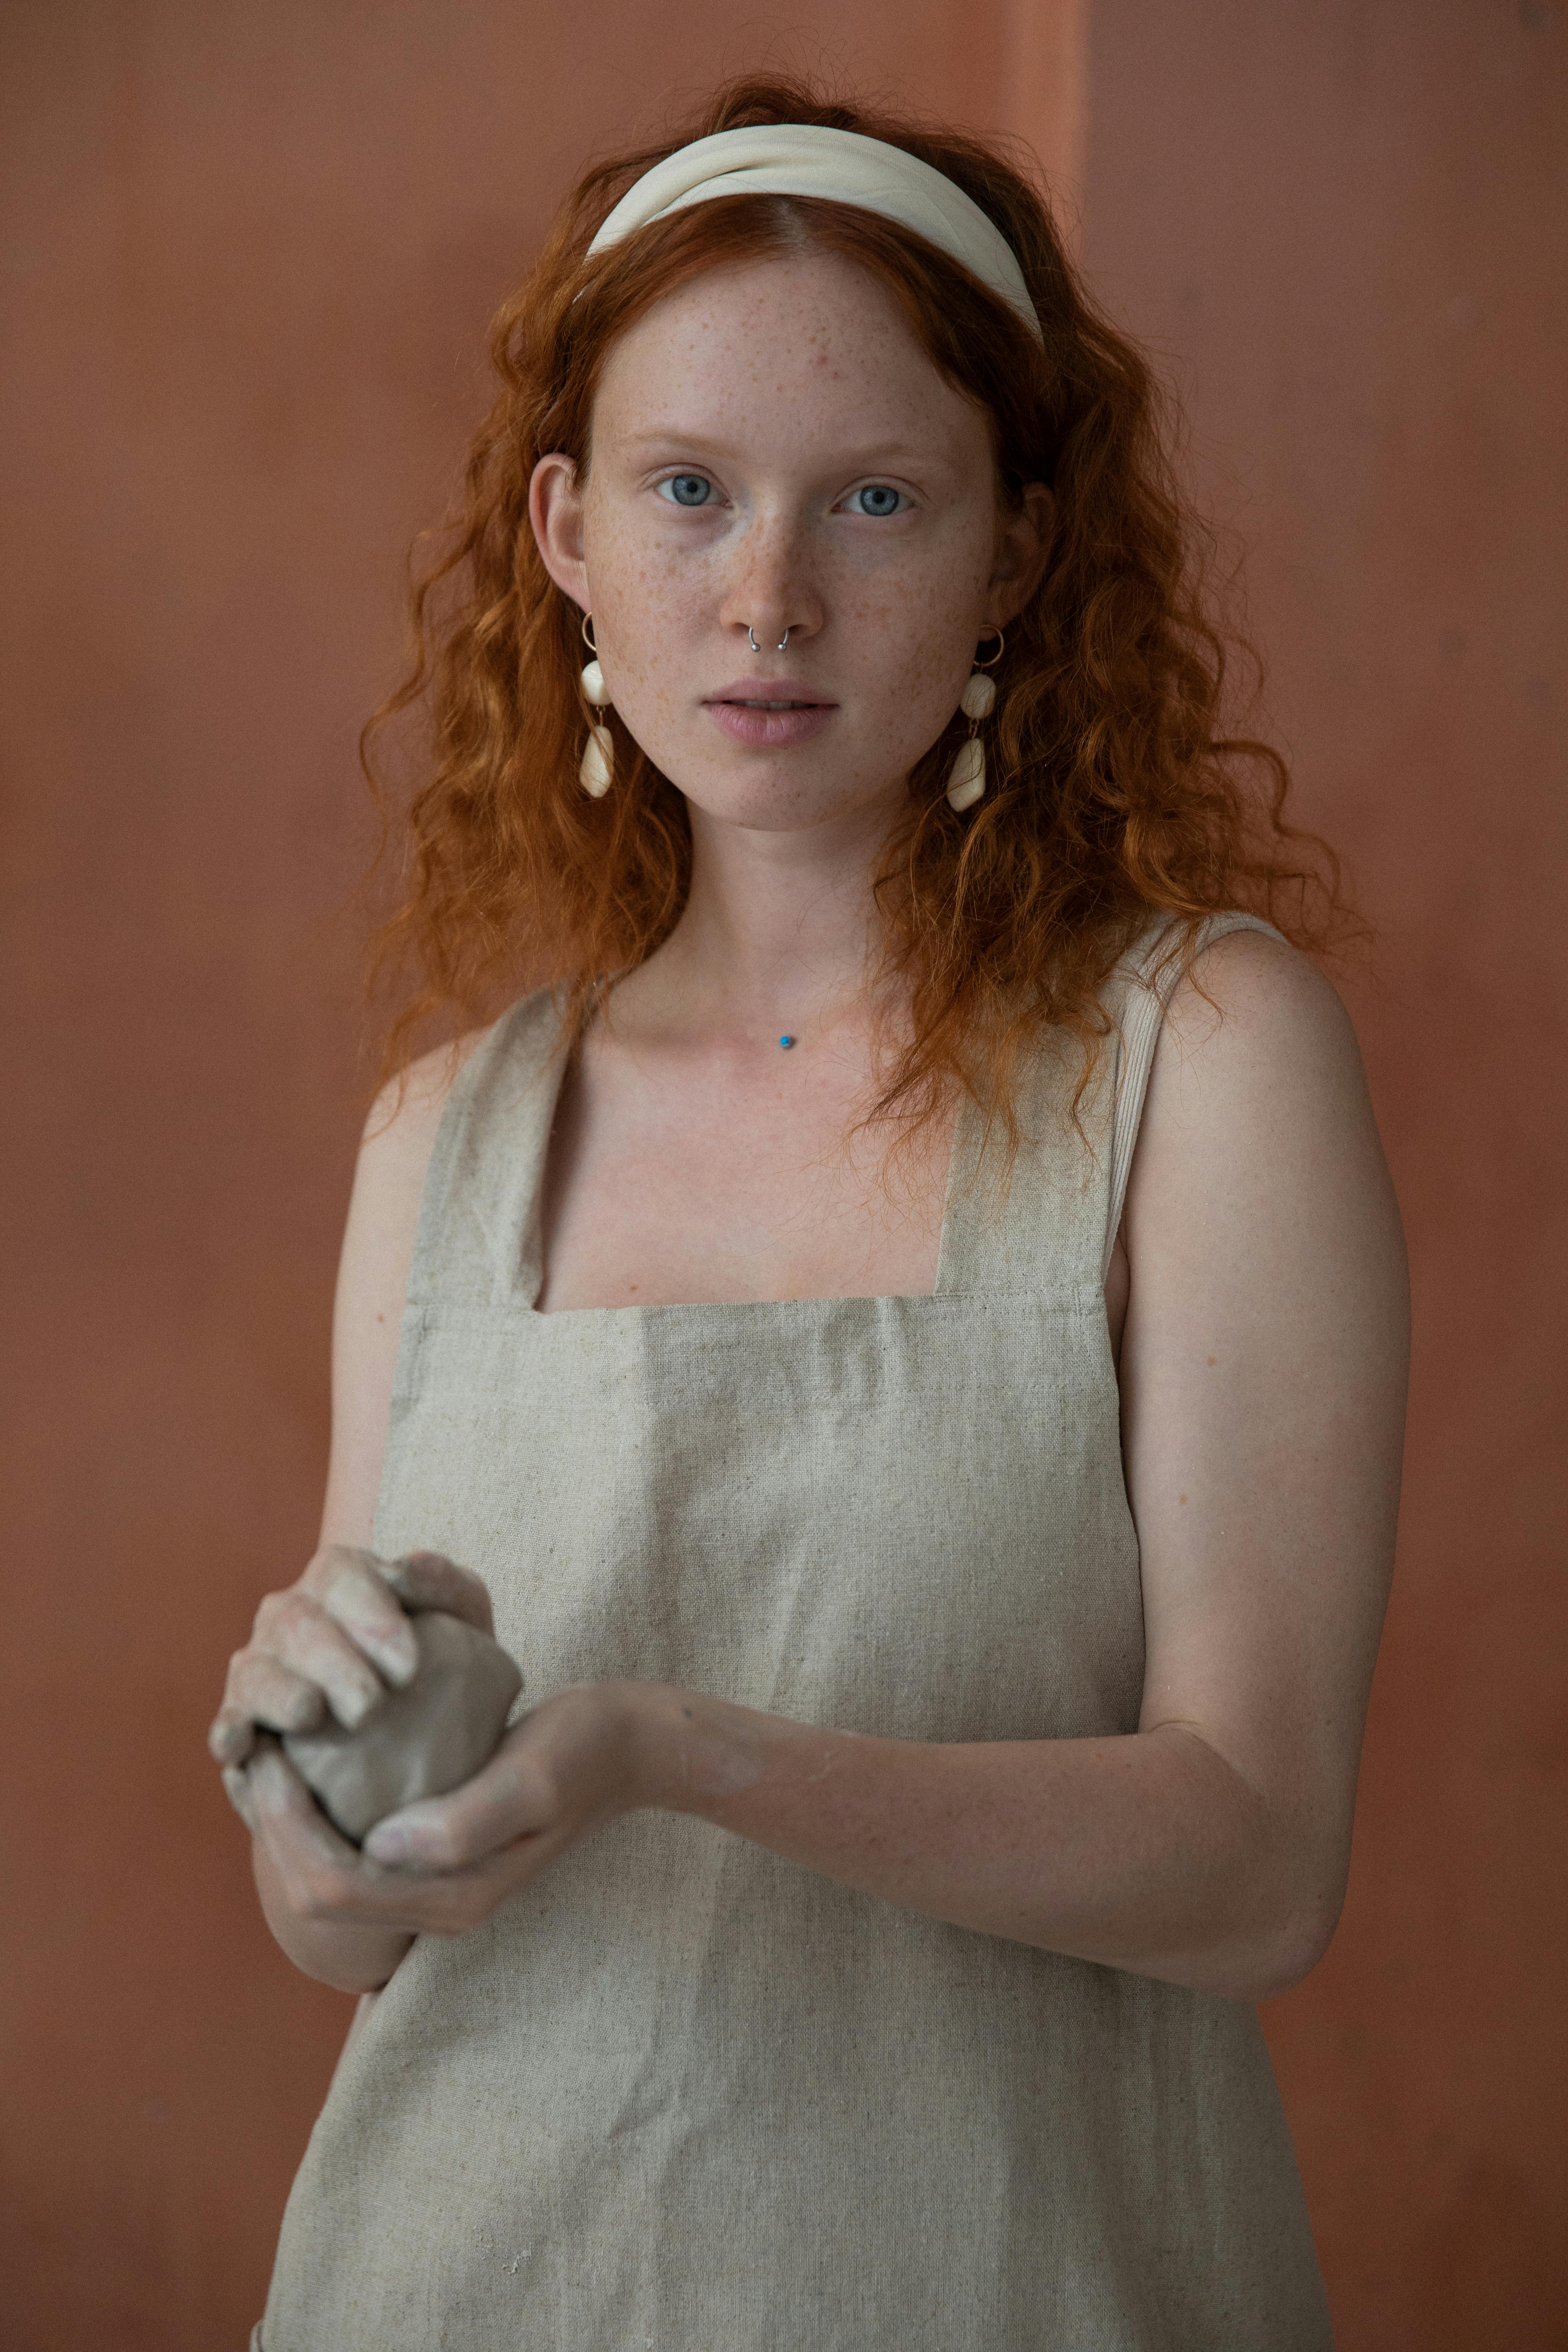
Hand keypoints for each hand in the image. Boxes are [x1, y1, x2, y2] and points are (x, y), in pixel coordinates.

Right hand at [208, 1543, 494, 1828]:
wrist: (432, 1720)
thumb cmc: (447, 1654)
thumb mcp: (462, 1613)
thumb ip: (442, 1584)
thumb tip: (404, 1569)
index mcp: (339, 1579)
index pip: (338, 1573)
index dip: (367, 1612)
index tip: (407, 1664)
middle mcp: (290, 1615)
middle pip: (295, 1622)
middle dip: (332, 1661)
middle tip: (371, 1706)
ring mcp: (261, 1667)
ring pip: (254, 1670)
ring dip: (282, 1693)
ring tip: (312, 1715)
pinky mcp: (244, 1720)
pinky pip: (228, 1723)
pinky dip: (231, 1732)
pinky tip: (243, 1747)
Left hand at [242, 1681, 648, 1938]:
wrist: (623, 1747)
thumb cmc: (582, 1751)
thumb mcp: (534, 1777)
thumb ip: (465, 1821)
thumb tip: (383, 1845)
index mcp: (454, 1898)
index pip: (332, 1888)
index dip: (284, 1830)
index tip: (269, 1756)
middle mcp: (436, 1906)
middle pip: (316, 1895)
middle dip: (271, 1830)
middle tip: (255, 1752)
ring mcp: (434, 1885)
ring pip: (325, 1879)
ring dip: (285, 1827)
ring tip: (267, 1759)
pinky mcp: (431, 1856)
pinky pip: (349, 1853)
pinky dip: (314, 1817)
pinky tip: (306, 1767)